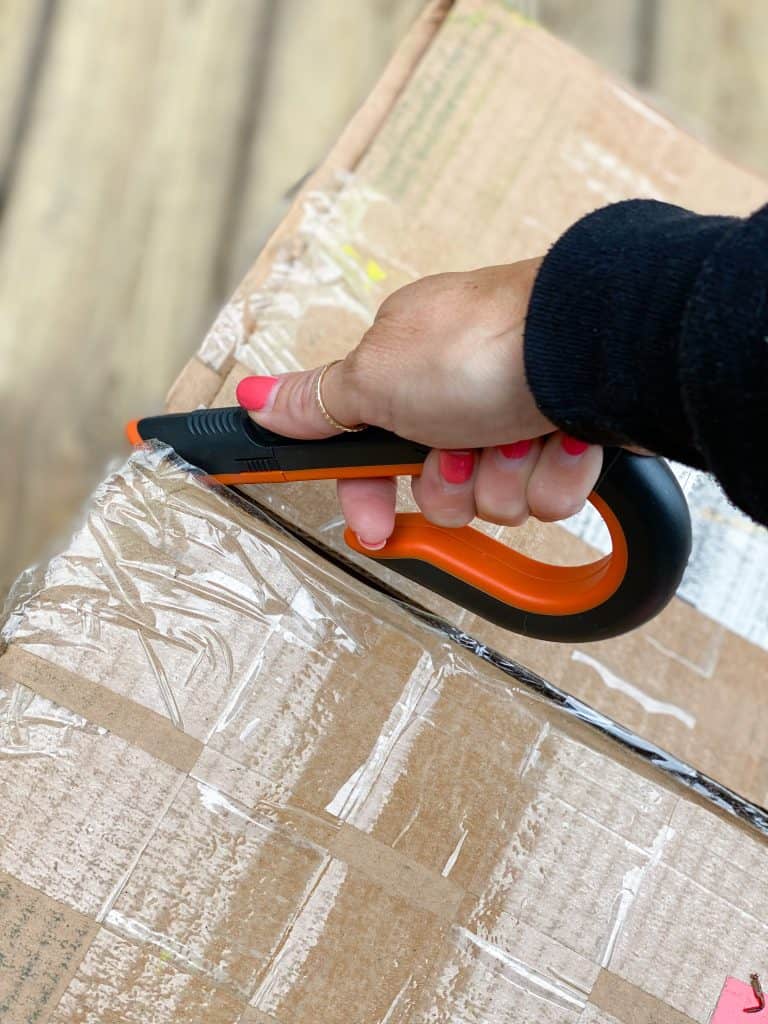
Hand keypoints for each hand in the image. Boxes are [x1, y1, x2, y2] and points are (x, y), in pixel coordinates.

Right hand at [236, 259, 603, 546]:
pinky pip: (551, 493)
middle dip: (454, 482)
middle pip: (439, 488)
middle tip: (464, 448)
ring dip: (507, 475)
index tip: (372, 526)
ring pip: (498, 497)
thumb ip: (317, 401)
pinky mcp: (572, 437)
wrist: (595, 348)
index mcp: (410, 369)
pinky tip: (564, 437)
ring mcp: (520, 414)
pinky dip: (556, 472)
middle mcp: (464, 393)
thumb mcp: (376, 375)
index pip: (371, 454)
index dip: (371, 494)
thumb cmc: (484, 345)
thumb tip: (255, 398)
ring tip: (522, 431)